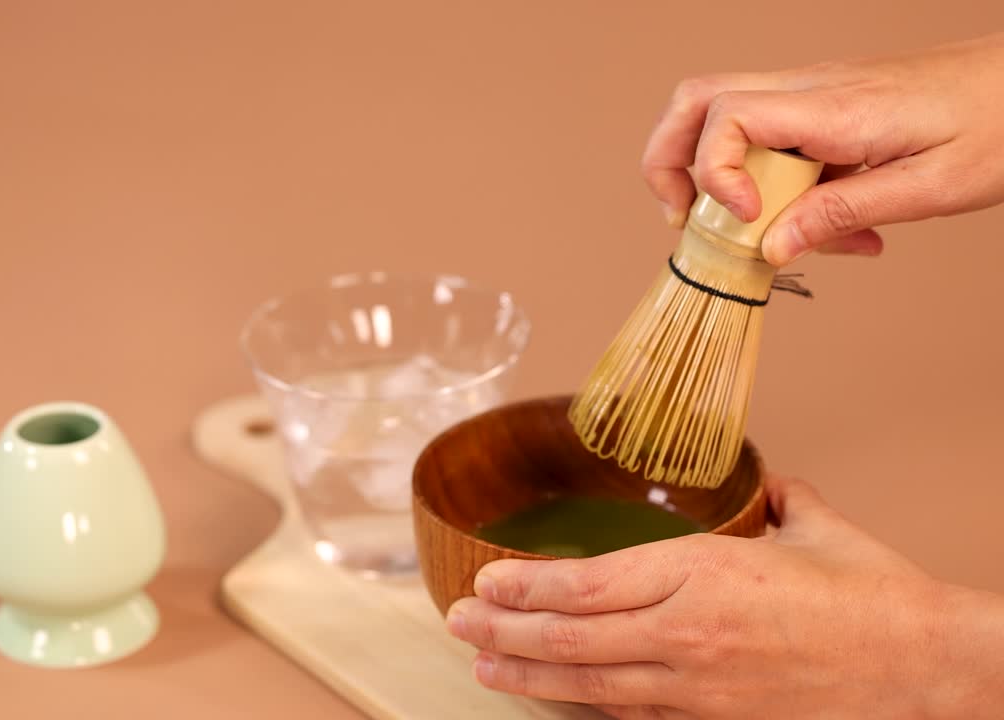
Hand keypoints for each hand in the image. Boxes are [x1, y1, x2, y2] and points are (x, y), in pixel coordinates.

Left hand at [445, 475, 1003, 718]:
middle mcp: (688, 632)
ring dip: (527, 672)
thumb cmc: (876, 599)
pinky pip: (631, 714)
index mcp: (704, 572)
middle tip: (454, 621)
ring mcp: (698, 685)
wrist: (929, 673)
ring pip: (590, 682)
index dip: (526, 584)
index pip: (588, 581)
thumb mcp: (817, 529)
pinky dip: (583, 705)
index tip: (483, 579)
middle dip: (504, 628)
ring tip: (480, 663)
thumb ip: (781, 500)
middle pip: (572, 634)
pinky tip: (553, 698)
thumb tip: (773, 484)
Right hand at [643, 32, 1003, 265]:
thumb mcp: (930, 187)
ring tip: (738, 228)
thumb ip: (842, 215)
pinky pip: (766, 137)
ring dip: (709, 173)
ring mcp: (813, 95)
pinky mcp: (824, 108)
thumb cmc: (998, 125)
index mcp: (834, 107)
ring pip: (719, 113)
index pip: (726, 115)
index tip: (746, 220)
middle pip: (696, 100)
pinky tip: (808, 223)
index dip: (713, 173)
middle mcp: (810, 90)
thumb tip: (772, 248)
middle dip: (668, 161)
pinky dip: (762, 182)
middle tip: (683, 217)